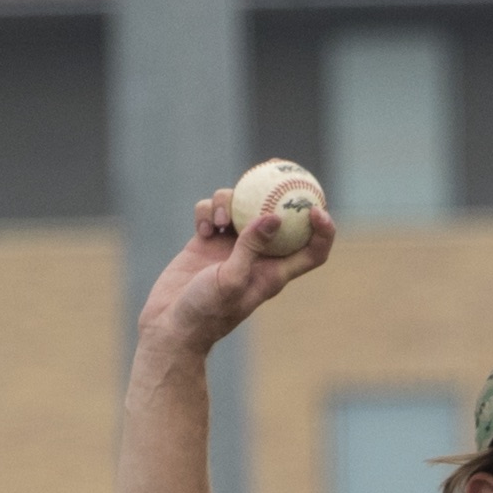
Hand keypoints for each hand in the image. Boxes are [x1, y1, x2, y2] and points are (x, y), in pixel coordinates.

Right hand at [136, 187, 336, 360]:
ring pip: (240, 206)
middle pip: (278, 217)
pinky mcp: (206, 240)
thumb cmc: (205, 311)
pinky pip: (211, 211)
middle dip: (278, 193)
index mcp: (273, 271)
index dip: (322, 231)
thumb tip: (275, 216)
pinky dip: (207, 212)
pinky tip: (201, 228)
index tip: (316, 209)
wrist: (170, 324)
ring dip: (229, 202)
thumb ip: (251, 248)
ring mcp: (230, 246)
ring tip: (219, 221)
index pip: (311, 251)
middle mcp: (256, 256)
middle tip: (276, 168)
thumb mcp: (230, 279)